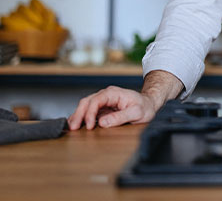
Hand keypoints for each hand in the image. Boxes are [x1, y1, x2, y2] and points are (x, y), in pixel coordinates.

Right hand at [68, 69, 183, 129]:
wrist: (149, 105)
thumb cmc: (145, 107)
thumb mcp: (136, 113)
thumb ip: (120, 117)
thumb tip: (102, 122)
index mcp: (114, 93)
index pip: (97, 100)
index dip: (90, 113)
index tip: (89, 125)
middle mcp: (106, 95)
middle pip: (87, 102)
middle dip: (79, 114)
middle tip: (73, 128)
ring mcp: (103, 101)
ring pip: (85, 106)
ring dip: (77, 116)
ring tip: (71, 127)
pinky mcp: (102, 108)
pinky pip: (89, 111)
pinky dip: (81, 117)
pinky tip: (76, 124)